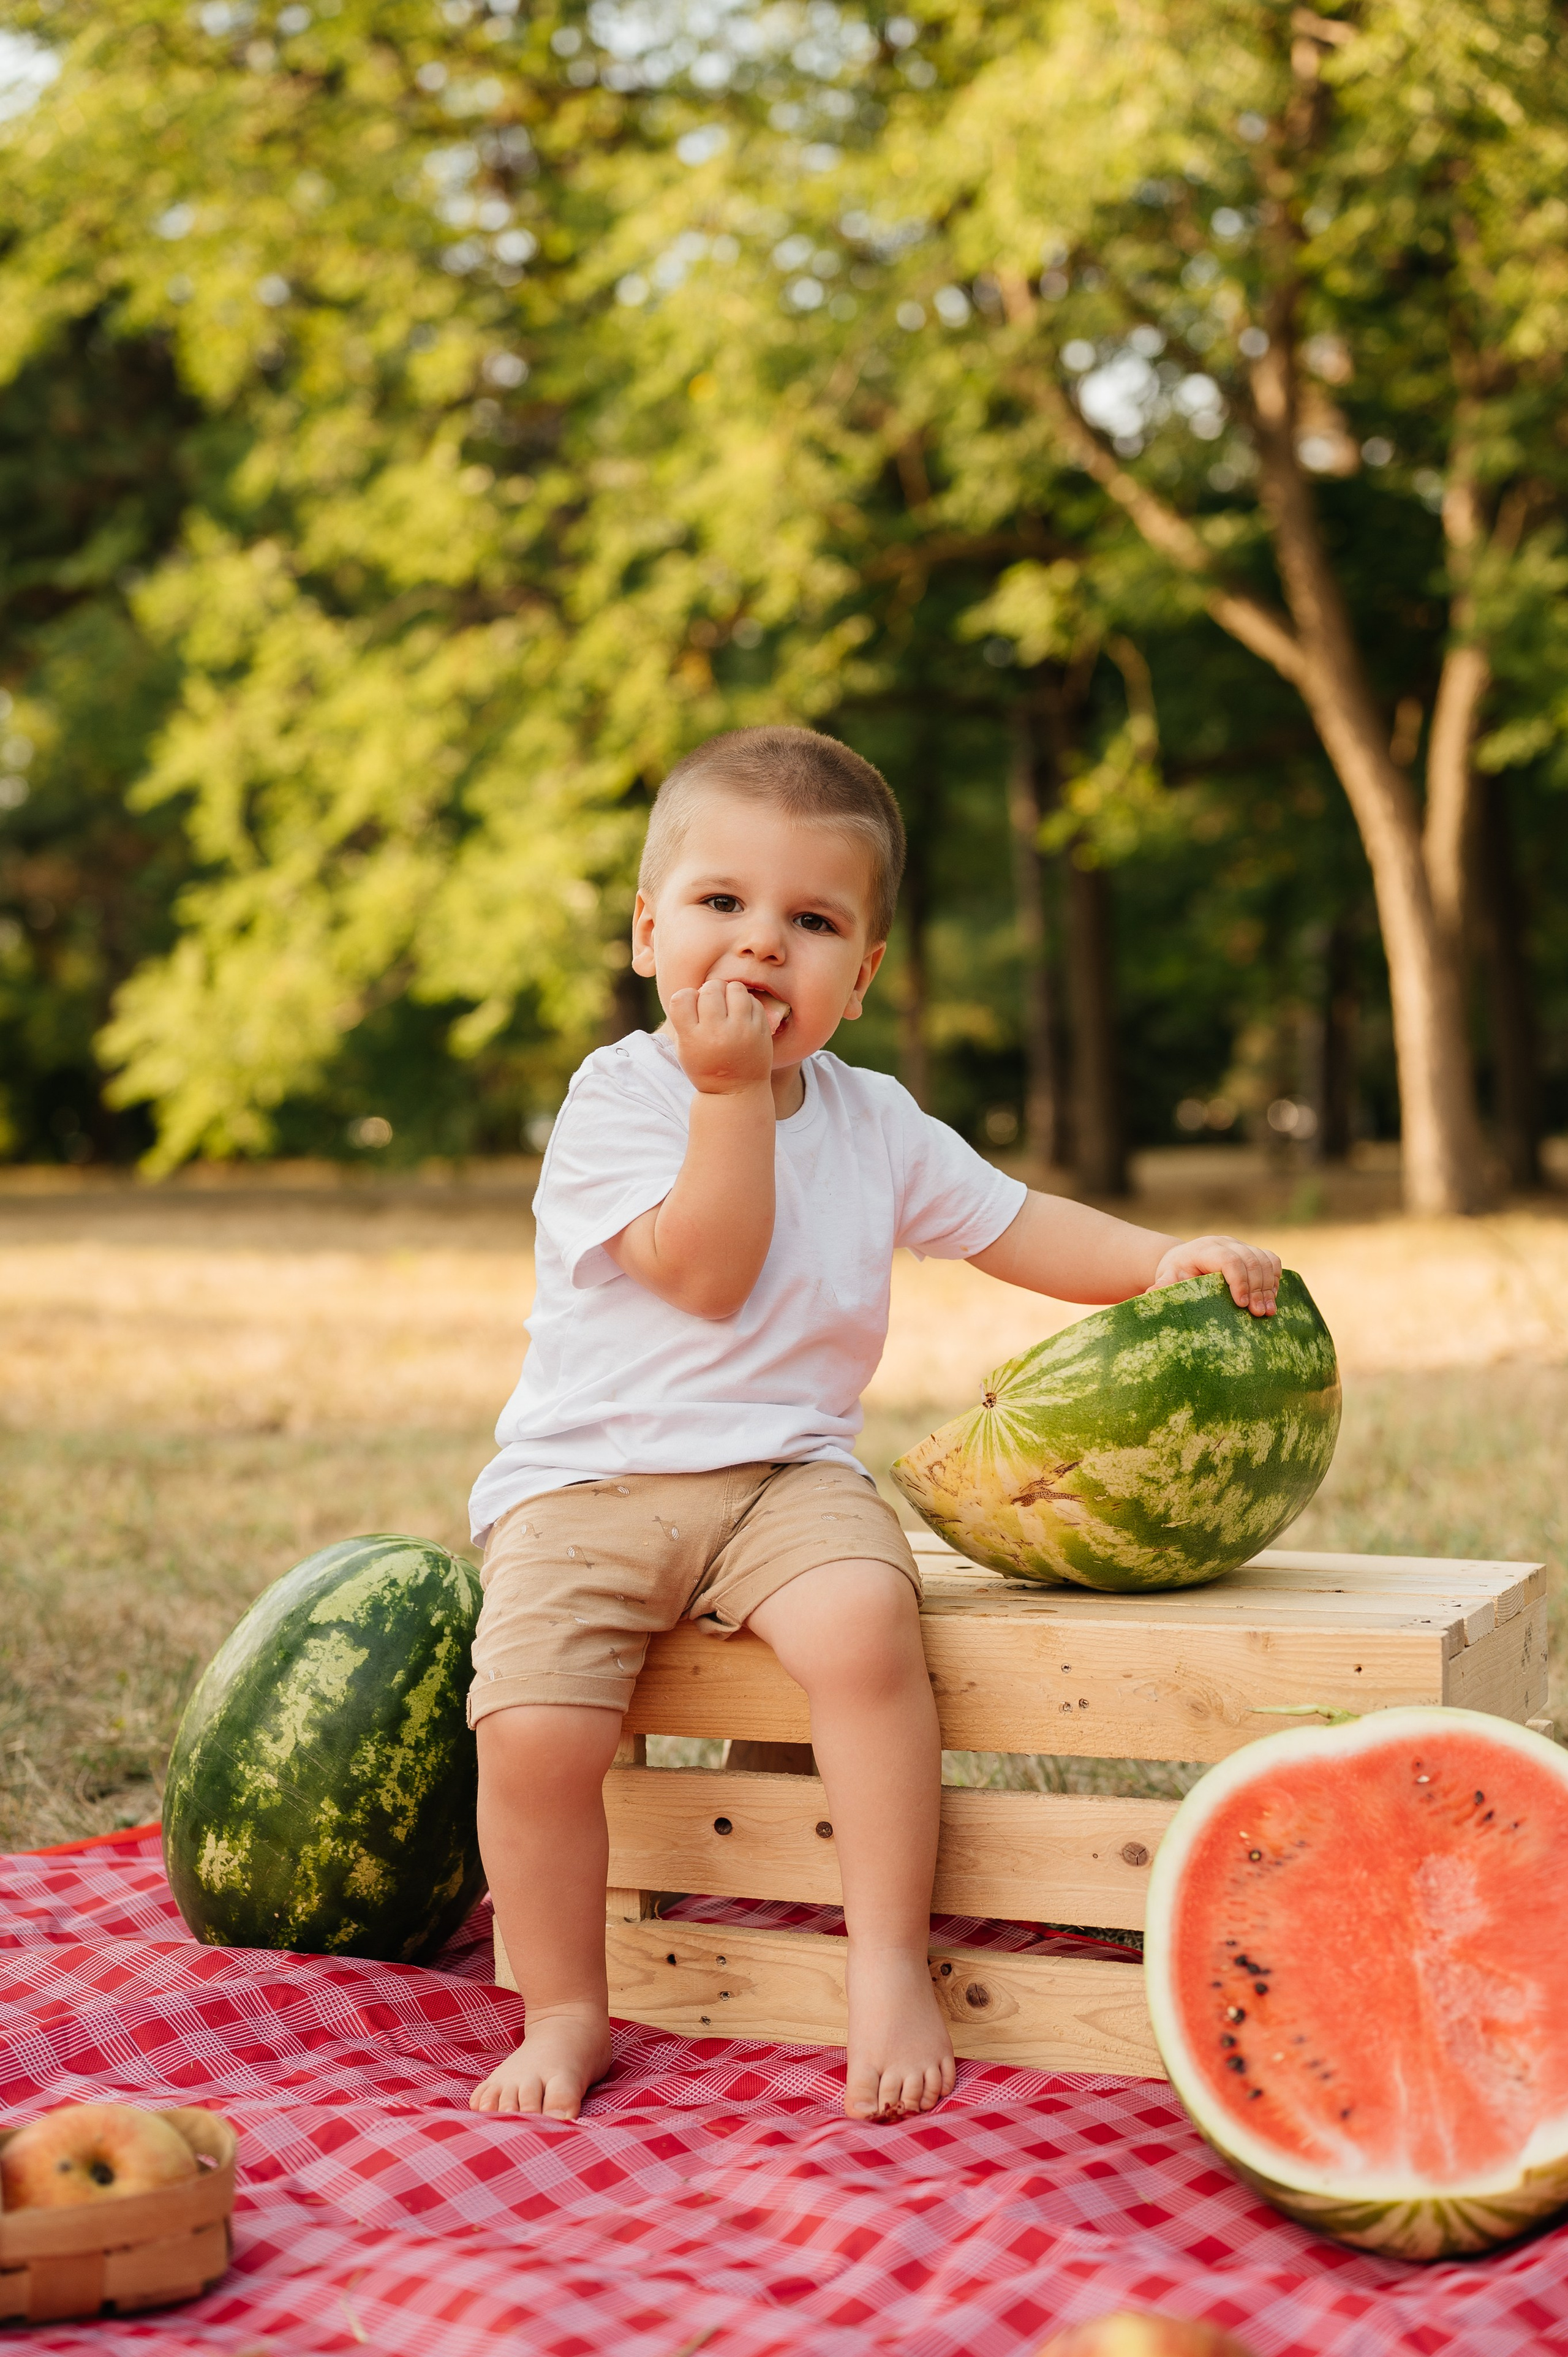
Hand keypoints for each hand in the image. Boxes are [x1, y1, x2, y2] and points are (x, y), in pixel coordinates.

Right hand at [665, 977, 775, 1095]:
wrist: (736, 1091)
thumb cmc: (705, 1065)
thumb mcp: (685, 1048)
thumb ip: (685, 1019)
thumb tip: (697, 987)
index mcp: (693, 1038)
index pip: (681, 997)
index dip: (686, 997)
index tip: (692, 1007)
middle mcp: (717, 1033)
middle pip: (710, 988)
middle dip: (709, 991)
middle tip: (712, 1006)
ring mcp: (742, 1031)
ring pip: (734, 987)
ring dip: (729, 992)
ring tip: (727, 1006)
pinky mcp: (761, 1030)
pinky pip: (752, 999)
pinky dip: (745, 1003)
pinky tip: (741, 1016)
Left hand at [1150, 1234, 1281, 1316]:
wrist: (1184, 1260)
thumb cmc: (1176, 1273)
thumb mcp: (1167, 1278)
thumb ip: (1163, 1285)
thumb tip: (1151, 1295)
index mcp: (1204, 1248)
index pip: (1228, 1259)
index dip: (1238, 1280)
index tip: (1240, 1304)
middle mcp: (1226, 1243)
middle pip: (1250, 1260)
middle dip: (1257, 1289)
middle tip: (1258, 1313)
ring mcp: (1241, 1246)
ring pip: (1264, 1260)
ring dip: (1269, 1287)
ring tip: (1268, 1311)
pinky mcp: (1252, 1252)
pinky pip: (1271, 1260)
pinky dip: (1274, 1279)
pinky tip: (1271, 1298)